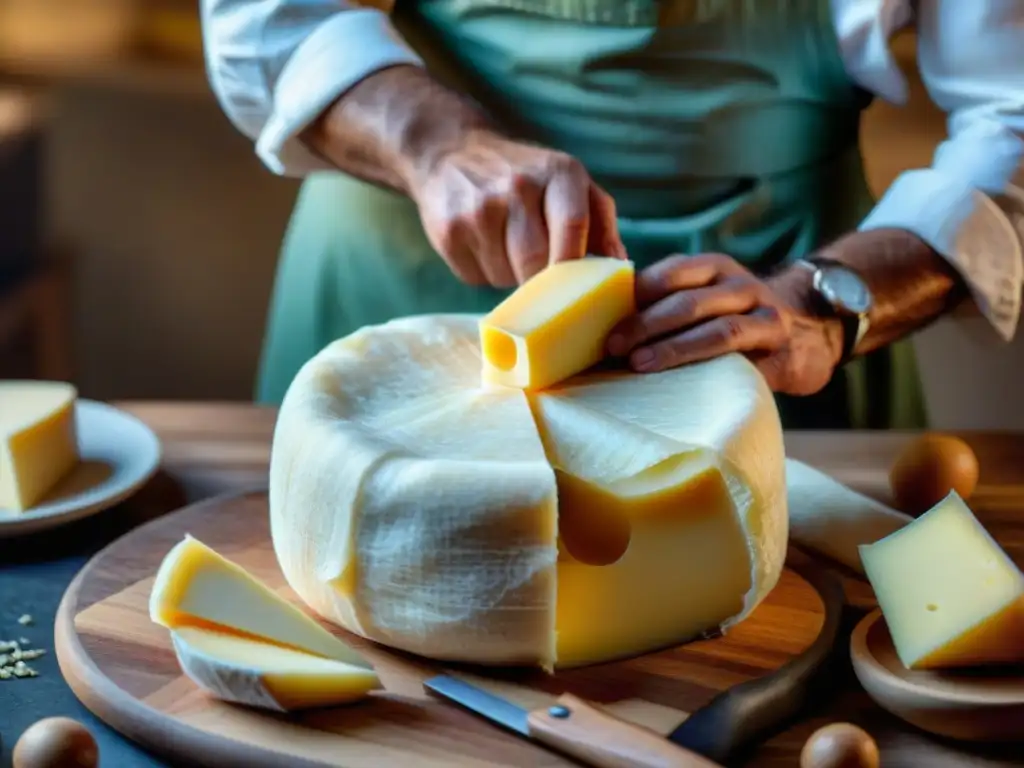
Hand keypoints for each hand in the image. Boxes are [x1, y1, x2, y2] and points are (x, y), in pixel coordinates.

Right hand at [410, 130, 626, 287]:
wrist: (451, 152)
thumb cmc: (526, 176)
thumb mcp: (569, 182)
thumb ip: (600, 221)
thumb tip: (619, 267)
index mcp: (558, 172)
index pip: (574, 226)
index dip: (575, 267)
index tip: (576, 289)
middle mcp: (517, 187)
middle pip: (537, 262)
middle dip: (542, 282)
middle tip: (543, 280)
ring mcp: (478, 210)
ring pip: (505, 277)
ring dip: (512, 277)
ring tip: (508, 252)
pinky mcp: (448, 232)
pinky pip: (476, 278)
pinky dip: (484, 274)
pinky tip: (483, 248)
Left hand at [605, 253, 843, 394]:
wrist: (808, 334)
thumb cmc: (734, 324)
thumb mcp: (704, 306)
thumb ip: (664, 310)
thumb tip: (599, 334)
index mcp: (709, 268)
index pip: (666, 275)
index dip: (631, 298)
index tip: (599, 323)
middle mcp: (736, 282)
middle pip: (684, 300)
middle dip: (643, 324)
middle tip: (611, 347)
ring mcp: (762, 310)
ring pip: (714, 325)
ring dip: (673, 347)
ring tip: (639, 364)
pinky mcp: (779, 342)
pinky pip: (742, 350)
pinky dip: (709, 364)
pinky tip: (685, 383)